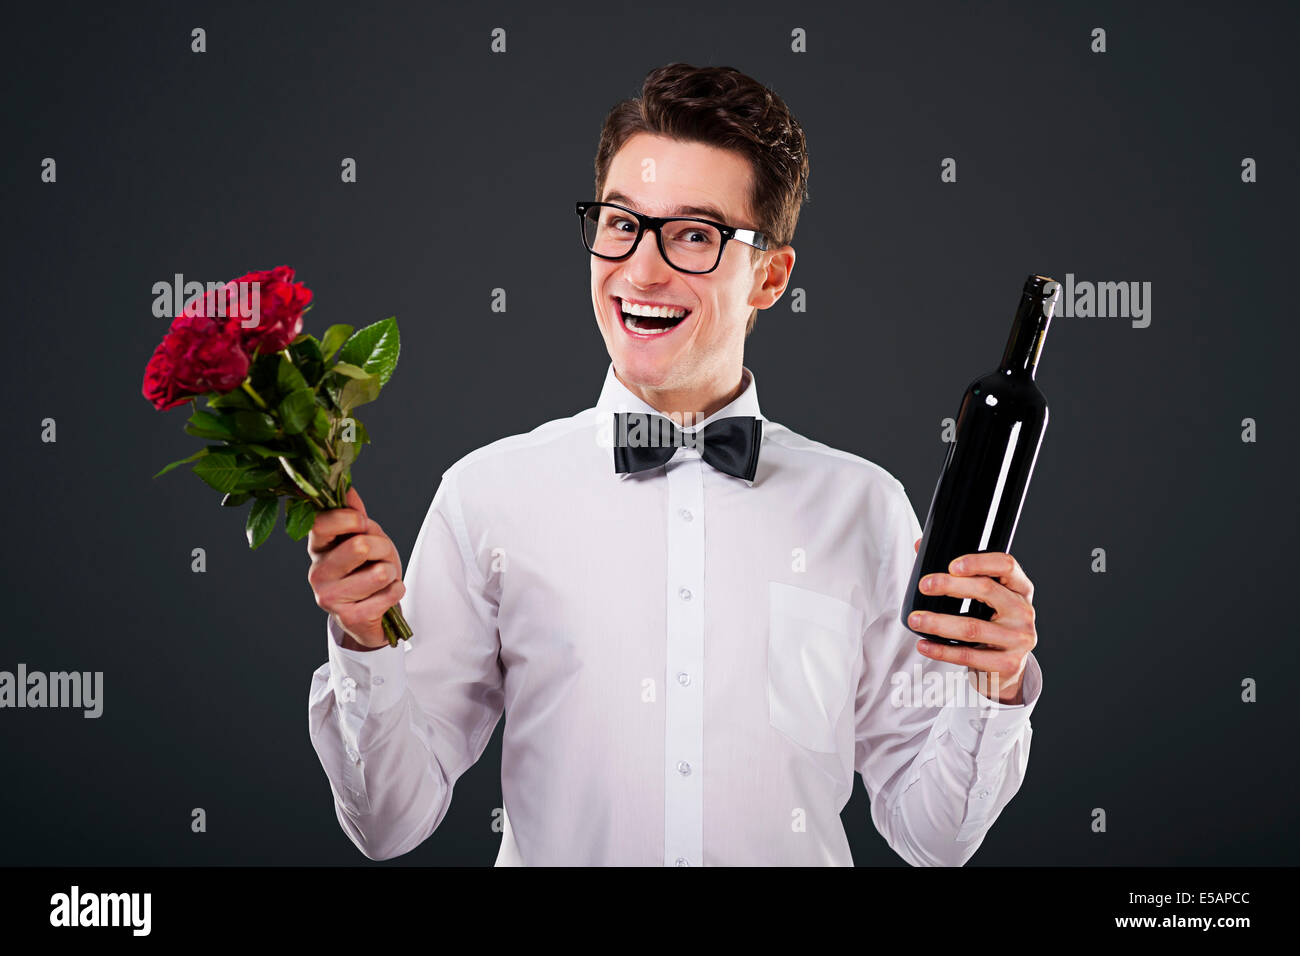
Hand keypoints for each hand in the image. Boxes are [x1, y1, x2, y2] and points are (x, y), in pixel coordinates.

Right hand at [306, 486, 405, 649]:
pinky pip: (390, 594)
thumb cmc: (365, 568)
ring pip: (380, 572)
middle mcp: (317, 573)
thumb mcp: (362, 536)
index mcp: (317, 548)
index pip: (322, 524)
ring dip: (391, 572)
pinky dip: (397, 591)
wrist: (369, 613)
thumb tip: (348, 488)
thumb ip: (354, 514)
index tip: (363, 523)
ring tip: (382, 578)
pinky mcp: (350, 618)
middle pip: (359, 546)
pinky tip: (385, 595)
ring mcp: (330, 598)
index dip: (350, 519)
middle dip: (383, 548)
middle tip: (381, 556)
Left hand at [908, 537, 1035, 703]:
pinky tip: (924, 645)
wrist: (1007, 666)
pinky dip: (941, 650)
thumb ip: (958, 573)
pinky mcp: (1008, 664)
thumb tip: (921, 546)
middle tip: (924, 585)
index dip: (979, 562)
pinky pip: (969, 655)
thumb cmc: (992, 622)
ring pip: (972, 627)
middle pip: (987, 590)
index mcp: (1020, 588)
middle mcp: (1024, 611)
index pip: (1006, 565)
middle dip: (950, 585)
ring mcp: (1019, 639)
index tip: (952, 565)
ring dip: (938, 622)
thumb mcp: (985, 597)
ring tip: (915, 619)